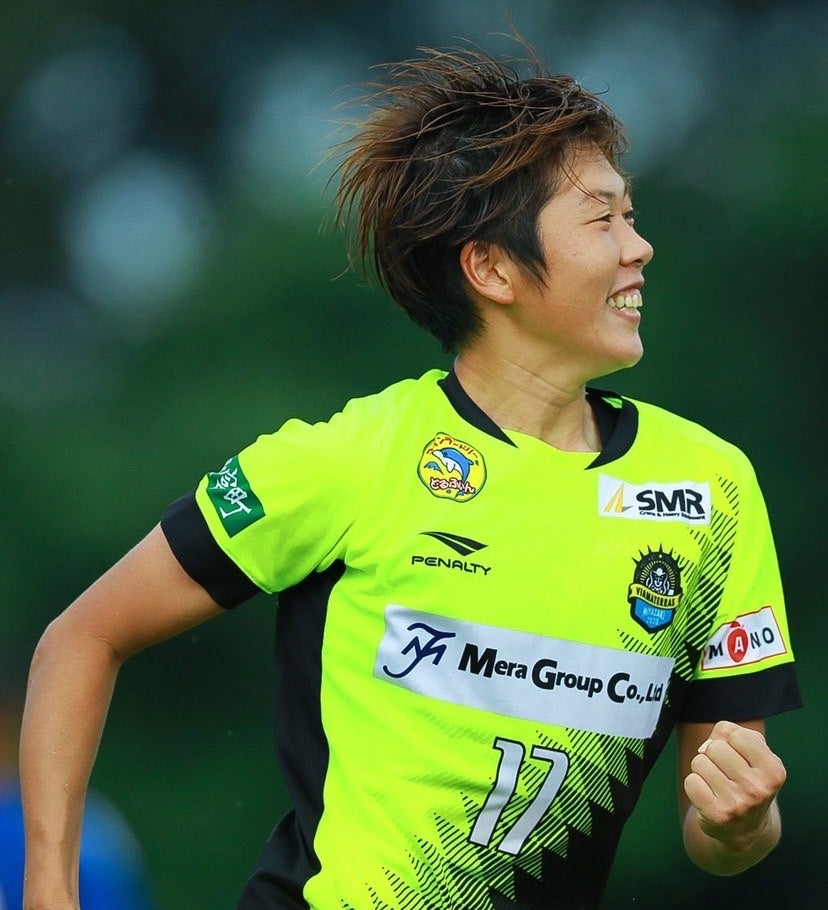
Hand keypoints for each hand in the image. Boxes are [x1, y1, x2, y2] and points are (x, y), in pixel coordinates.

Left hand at [683, 719, 785, 852]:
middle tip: (725, 773)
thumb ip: (730, 732)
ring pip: (699, 762)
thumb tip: (706, 746)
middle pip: (714, 747)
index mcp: (774, 770)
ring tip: (718, 784)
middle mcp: (759, 789)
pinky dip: (694, 785)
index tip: (739, 757)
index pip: (735, 735)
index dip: (730, 741)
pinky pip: (691, 782)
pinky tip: (709, 796)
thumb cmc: (746, 777)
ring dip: (703, 770)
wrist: (746, 828)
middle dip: (713, 755)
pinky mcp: (718, 815)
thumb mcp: (751, 752)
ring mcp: (739, 804)